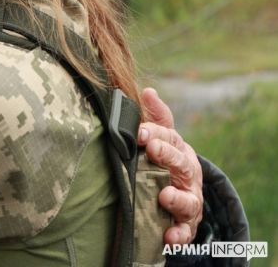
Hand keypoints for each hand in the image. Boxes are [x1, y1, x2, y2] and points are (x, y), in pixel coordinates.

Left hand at [138, 87, 203, 244]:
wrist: (181, 193)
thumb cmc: (164, 159)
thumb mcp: (161, 137)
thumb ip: (156, 117)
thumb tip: (148, 91)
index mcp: (178, 151)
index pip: (169, 137)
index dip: (155, 132)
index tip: (139, 130)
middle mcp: (187, 175)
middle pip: (181, 164)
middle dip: (167, 156)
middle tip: (152, 148)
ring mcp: (189, 200)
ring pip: (188, 200)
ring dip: (176, 198)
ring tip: (164, 195)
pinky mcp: (187, 224)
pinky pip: (185, 231)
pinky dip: (179, 235)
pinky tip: (169, 237)